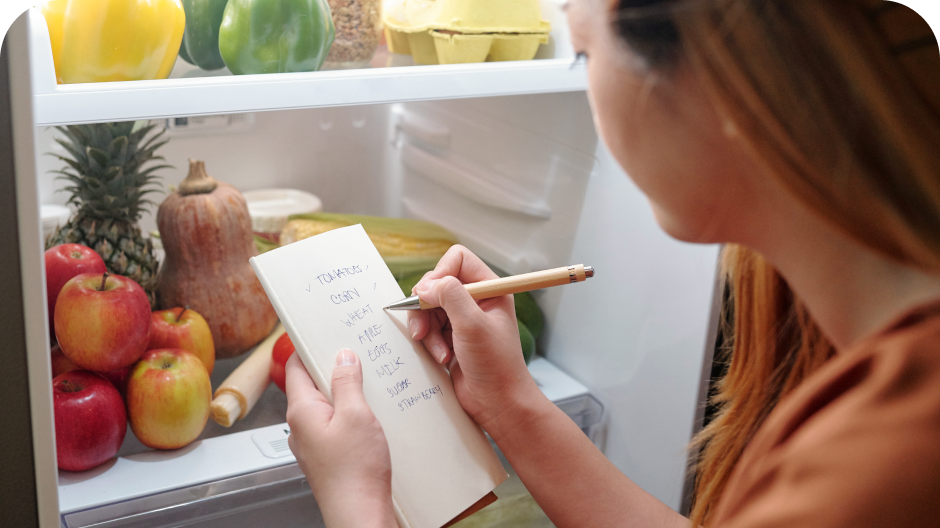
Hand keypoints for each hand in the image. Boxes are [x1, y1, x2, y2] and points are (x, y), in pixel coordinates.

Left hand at [285, 350, 396, 527]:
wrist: (360, 513)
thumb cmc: (354, 472)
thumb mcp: (357, 414)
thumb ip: (347, 382)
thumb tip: (343, 357)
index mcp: (301, 411)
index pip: (295, 367)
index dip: (308, 346)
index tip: (323, 332)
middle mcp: (301, 426)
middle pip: (312, 384)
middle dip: (334, 369)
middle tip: (357, 356)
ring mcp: (313, 443)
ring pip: (326, 406)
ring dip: (345, 393)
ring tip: (370, 386)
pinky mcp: (328, 455)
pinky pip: (335, 425)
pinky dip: (351, 414)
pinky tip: (372, 416)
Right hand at [407, 245, 542, 435]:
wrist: (497, 403)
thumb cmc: (495, 365)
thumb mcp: (472, 325)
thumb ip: (450, 296)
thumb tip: (425, 286)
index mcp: (490, 289)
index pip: (457, 259)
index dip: (440, 273)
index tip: (430, 296)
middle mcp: (476, 300)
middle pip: (437, 283)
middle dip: (427, 307)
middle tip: (424, 328)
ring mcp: (462, 319)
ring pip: (428, 307)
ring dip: (427, 329)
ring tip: (437, 350)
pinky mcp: (450, 337)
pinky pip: (428, 328)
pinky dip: (428, 342)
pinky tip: (441, 358)